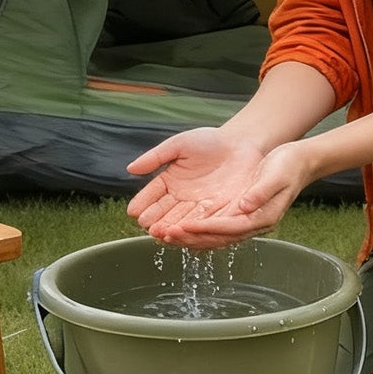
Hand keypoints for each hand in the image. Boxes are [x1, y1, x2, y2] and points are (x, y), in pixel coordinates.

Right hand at [126, 128, 268, 246]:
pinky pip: (204, 225)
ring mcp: (199, 209)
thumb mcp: (180, 145)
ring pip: (181, 223)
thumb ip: (156, 157)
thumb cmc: (210, 141)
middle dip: (155, 222)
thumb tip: (130, 169)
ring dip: (172, 230)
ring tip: (163, 232)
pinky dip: (193, 230)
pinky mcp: (218, 214)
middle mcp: (181, 200)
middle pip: (164, 215)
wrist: (242, 144)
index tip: (134, 212)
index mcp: (169, 183)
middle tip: (149, 227)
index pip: (152, 197)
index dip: (143, 205)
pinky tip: (185, 232)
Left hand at [169, 142, 313, 243]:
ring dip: (188, 235)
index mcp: (262, 218)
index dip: (203, 229)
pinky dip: (195, 227)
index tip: (181, 226)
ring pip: (211, 235)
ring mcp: (244, 220)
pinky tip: (177, 225)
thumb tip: (245, 206)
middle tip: (163, 234)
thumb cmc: (288, 165)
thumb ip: (261, 191)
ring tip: (163, 233)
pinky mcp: (238, 214)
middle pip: (216, 237)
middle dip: (189, 237)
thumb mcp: (276, 174)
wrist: (297, 161)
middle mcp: (251, 224)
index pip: (228, 228)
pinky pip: (213, 226)